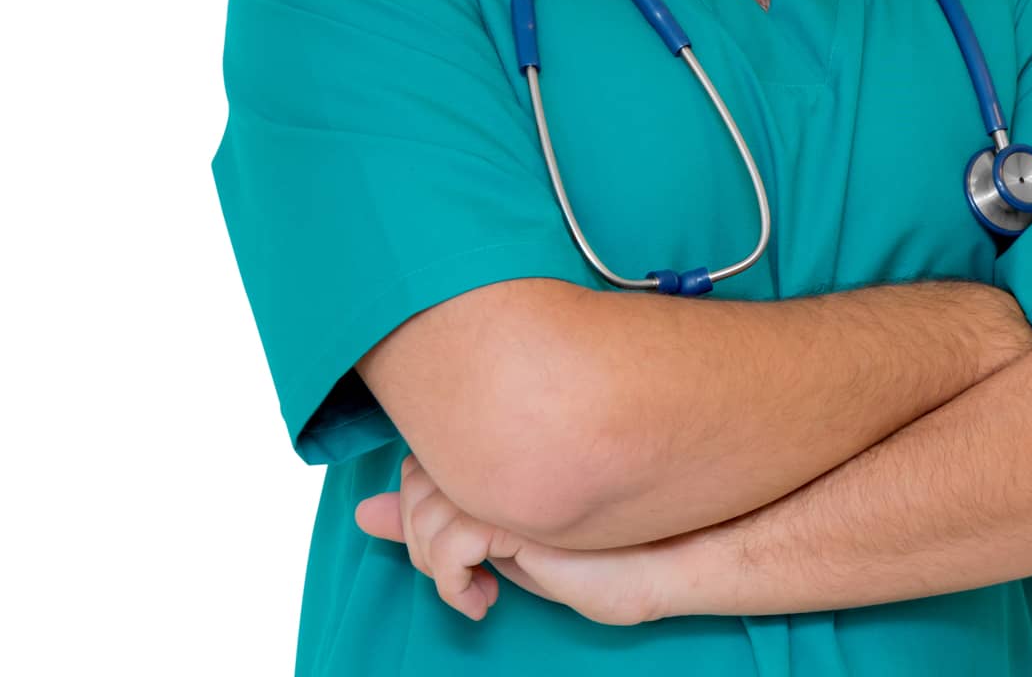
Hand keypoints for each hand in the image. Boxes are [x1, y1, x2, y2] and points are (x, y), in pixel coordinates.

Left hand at [353, 454, 666, 625]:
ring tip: (475, 590)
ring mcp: (510, 473)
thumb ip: (430, 521)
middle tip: (461, 577)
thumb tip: (363, 514)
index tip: (451, 552)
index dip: (418, 512)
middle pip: (413, 484)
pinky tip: (483, 600)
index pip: (415, 462)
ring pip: (425, 517)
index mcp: (494, 445)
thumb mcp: (493, 543)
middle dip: (422, 545)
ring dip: (440, 572)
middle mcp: (499, 448)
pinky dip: (452, 586)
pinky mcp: (522, 507)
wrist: (654, 564)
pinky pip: (450, 543)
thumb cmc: (585, 552)